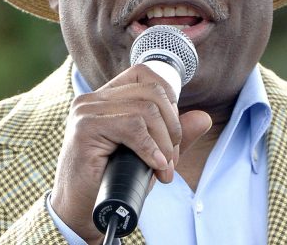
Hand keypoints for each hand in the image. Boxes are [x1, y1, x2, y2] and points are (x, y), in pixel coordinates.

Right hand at [48, 64, 212, 243]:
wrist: (82, 212)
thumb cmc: (113, 182)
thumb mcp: (151, 155)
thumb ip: (174, 136)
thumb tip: (204, 117)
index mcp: (106, 98)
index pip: (145, 73)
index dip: (169, 99)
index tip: (172, 132)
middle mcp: (93, 99)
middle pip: (153, 92)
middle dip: (173, 127)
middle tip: (170, 159)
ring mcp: (87, 111)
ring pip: (146, 109)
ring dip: (164, 143)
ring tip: (163, 168)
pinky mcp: (85, 128)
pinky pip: (133, 126)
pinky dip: (151, 148)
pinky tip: (154, 166)